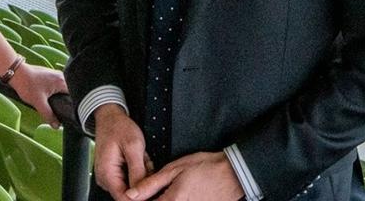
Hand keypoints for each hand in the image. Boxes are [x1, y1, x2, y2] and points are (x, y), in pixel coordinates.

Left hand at [8, 63, 67, 126]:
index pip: (74, 95)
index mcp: (61, 81)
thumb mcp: (38, 103)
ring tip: (55, 104)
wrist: (16, 73)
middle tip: (61, 111)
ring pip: (62, 89)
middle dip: (65, 101)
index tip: (71, 113)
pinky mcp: (49, 75)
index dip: (73, 105)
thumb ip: (49, 115)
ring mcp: (55, 74)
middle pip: (69, 92)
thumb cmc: (27, 84)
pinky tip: (49, 98)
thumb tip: (57, 125)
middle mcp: (61, 76)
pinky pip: (56, 85)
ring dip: (59, 97)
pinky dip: (55, 92)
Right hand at [93, 104, 152, 200]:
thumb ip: (138, 172)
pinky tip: (139, 159)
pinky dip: (137, 170)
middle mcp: (105, 178)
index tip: (151, 189)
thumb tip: (140, 192)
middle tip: (146, 163)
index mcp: (107, 173)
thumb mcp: (133, 147)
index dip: (139, 197)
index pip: (123, 198)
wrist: (110, 117)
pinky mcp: (113, 173)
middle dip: (142, 181)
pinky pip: (128, 179)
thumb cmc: (119, 127)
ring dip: (141, 175)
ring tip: (142, 158)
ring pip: (131, 186)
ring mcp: (108, 176)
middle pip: (129, 193)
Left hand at [127, 151, 241, 200]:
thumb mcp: (174, 169)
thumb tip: (131, 194)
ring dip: (164, 199)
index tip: (136, 196)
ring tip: (169, 191)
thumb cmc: (205, 167)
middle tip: (154, 192)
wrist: (233, 173)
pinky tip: (178, 194)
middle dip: (153, 200)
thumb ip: (151, 184)